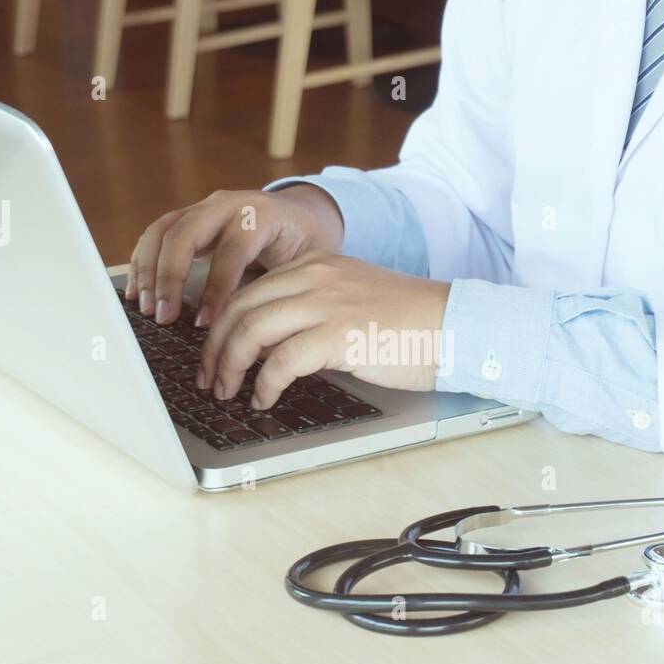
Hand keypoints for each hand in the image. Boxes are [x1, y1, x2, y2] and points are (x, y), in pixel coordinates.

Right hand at [125, 184, 344, 326]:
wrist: (304, 214)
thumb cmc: (305, 243)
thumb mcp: (306, 263)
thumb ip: (280, 287)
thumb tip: (254, 330)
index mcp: (261, 215)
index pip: (230, 252)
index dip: (215, 290)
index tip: (203, 324)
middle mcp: (227, 205)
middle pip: (185, 234)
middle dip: (169, 278)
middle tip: (163, 316)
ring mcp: (204, 208)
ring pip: (163, 231)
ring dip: (149, 271)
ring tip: (146, 307)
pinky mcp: (189, 217)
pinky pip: (156, 234)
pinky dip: (142, 261)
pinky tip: (137, 291)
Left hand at [198, 252, 450, 408]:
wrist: (456, 326)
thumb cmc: (413, 325)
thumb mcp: (354, 303)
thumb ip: (314, 313)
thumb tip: (273, 347)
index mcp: (316, 264)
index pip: (250, 290)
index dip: (222, 325)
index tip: (213, 352)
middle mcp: (315, 276)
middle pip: (238, 308)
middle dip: (214, 347)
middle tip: (207, 377)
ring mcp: (325, 303)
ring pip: (249, 331)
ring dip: (229, 366)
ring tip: (226, 391)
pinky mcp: (336, 335)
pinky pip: (279, 361)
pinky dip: (263, 384)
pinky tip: (264, 399)